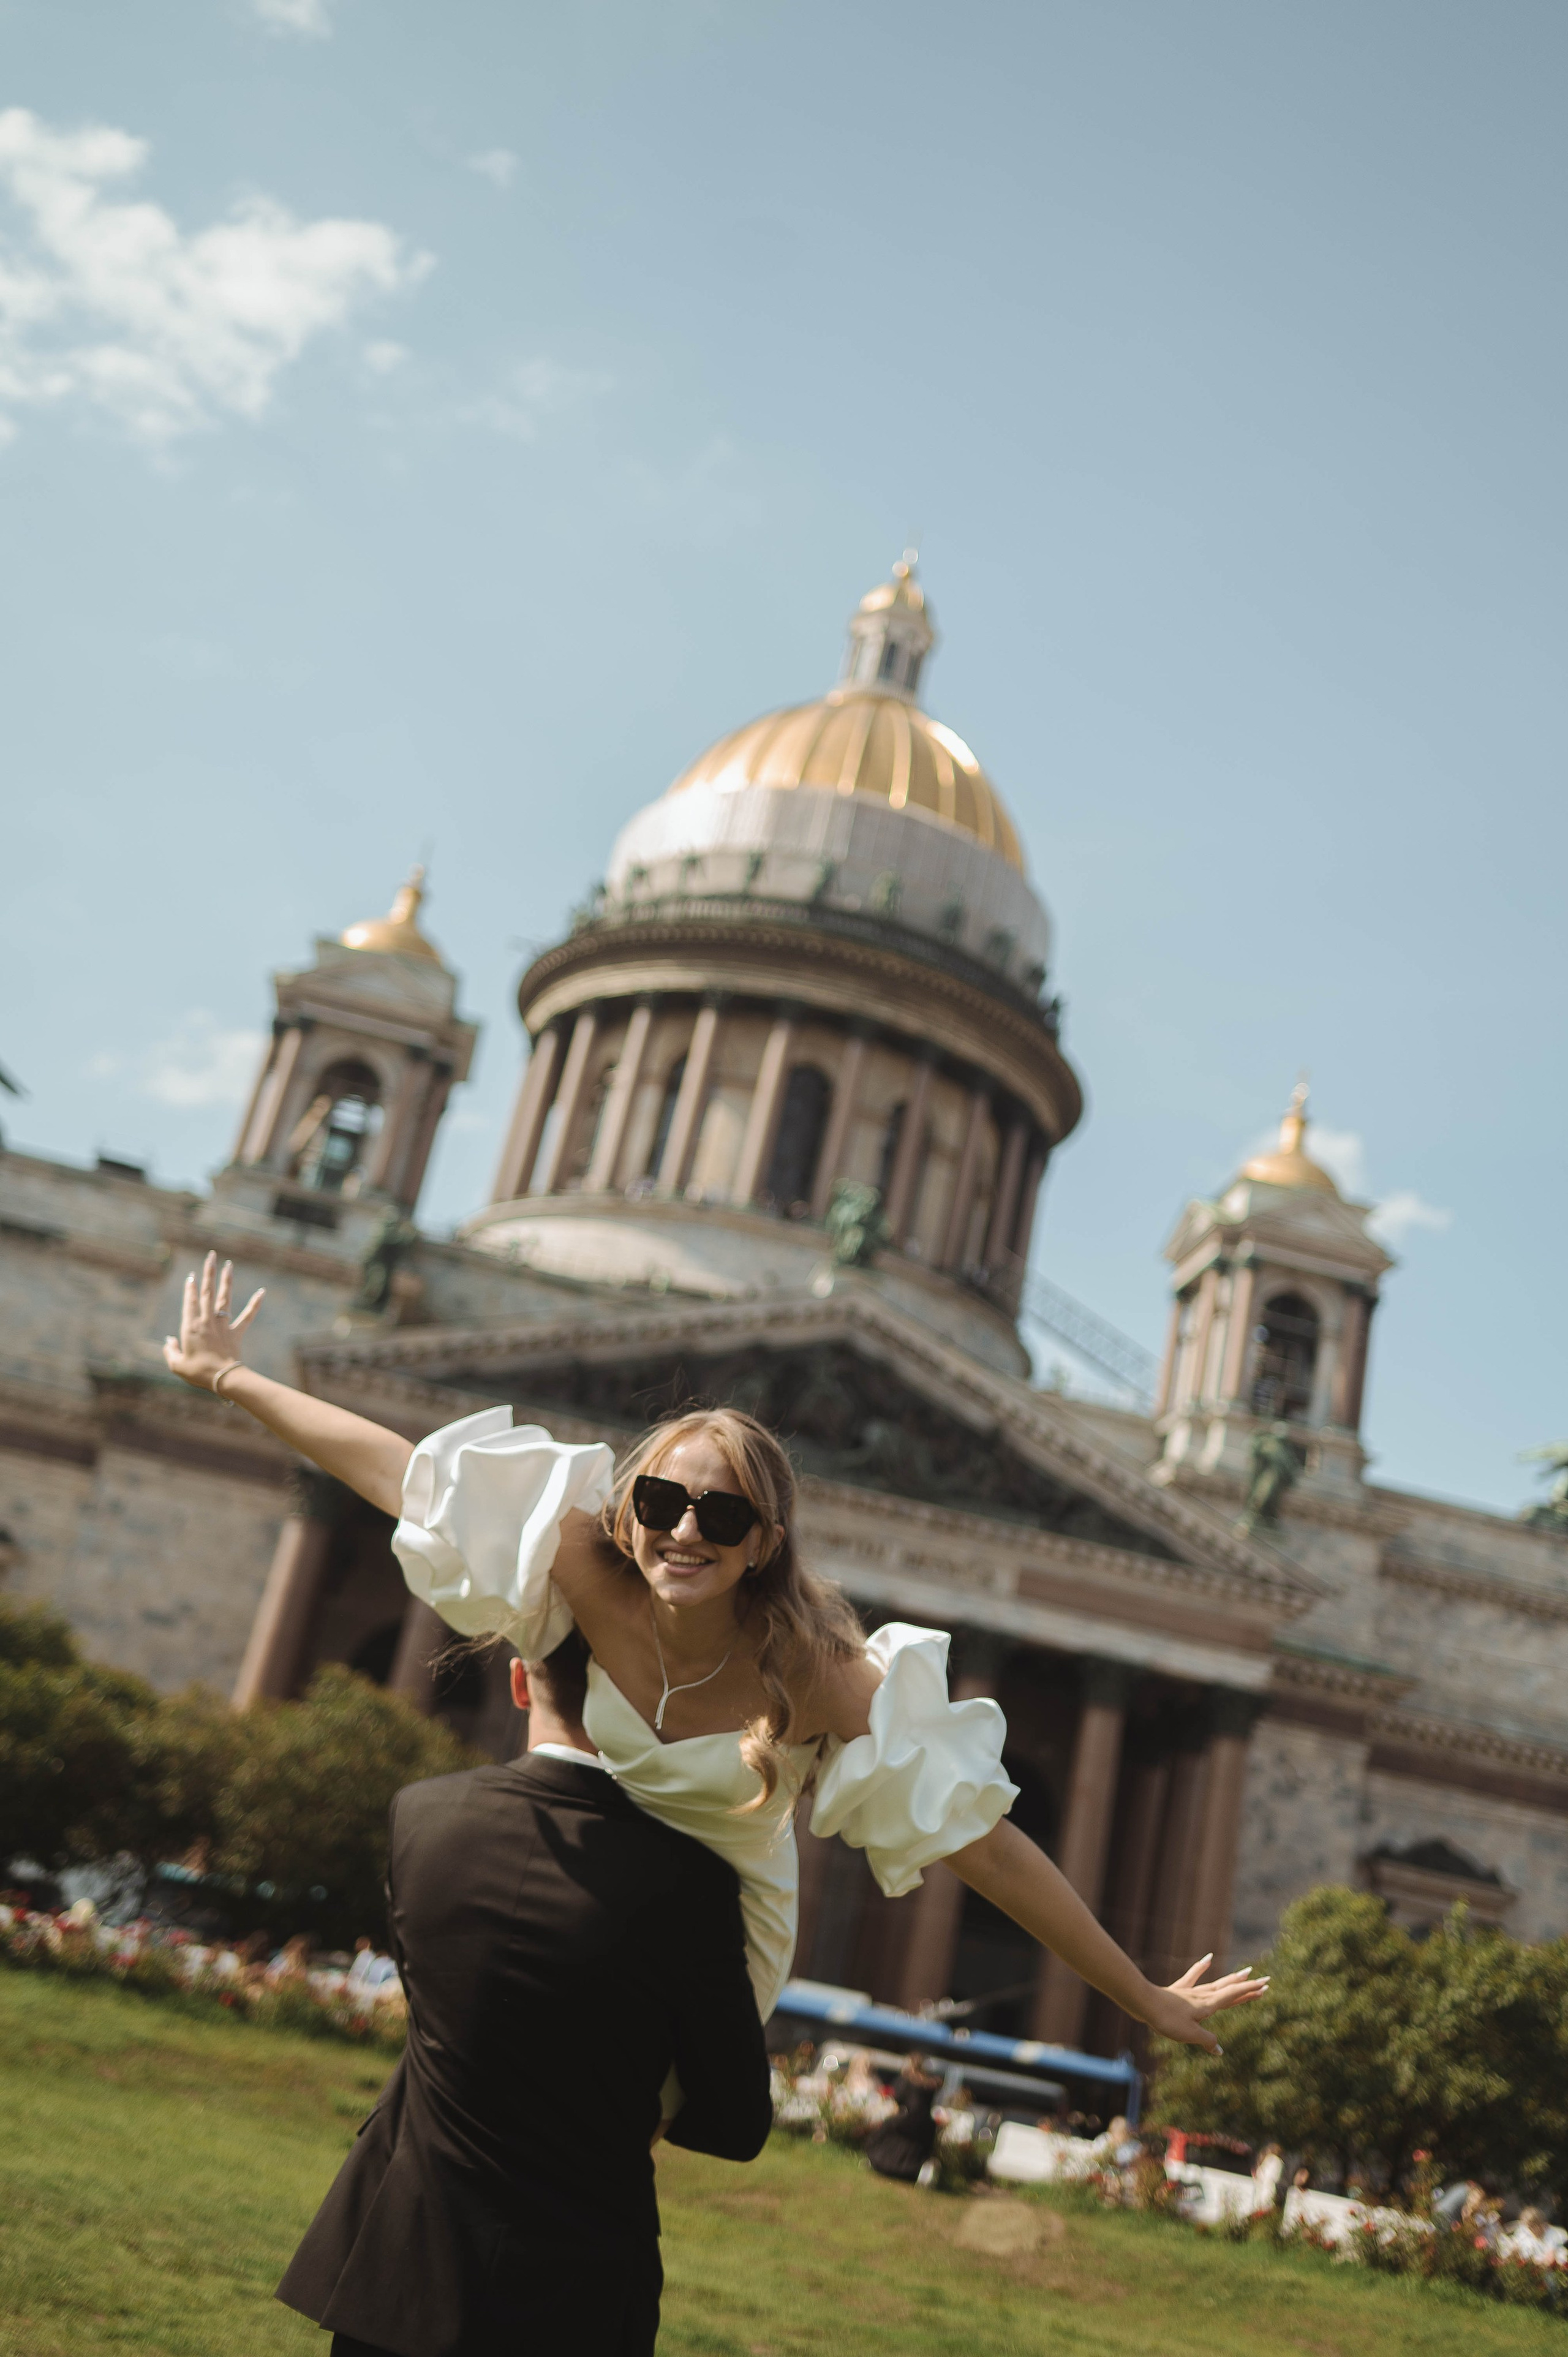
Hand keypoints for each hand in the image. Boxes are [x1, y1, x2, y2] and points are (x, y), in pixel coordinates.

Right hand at [163, 1253, 264, 1392]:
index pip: (190, 1301)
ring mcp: (223, 1325)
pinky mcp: (236, 1332)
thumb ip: (170, 1351)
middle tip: (211, 1256)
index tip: (192, 1276)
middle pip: (207, 1292)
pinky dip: (255, 1304)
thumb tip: (169, 1341)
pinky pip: (248, 1316)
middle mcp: (207, 1321)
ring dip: (227, 1281)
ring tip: (229, 1265)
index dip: (191, 1288)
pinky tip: (262, 1292)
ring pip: (225, 1298)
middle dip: (209, 1273)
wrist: (223, 1377)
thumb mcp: (177, 1364)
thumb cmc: (198, 1372)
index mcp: (191, 1326)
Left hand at [1139, 1954, 1268, 2055]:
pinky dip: (1202, 1967)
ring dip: (1232, 1979)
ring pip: (1216, 1983)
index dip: (1250, 1992)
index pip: (1233, 1996)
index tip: (1267, 1985)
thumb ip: (1207, 2041)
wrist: (1143, 2003)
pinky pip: (1193, 1977)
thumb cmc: (1167, 2020)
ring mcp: (1190, 1992)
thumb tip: (1220, 2051)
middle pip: (1229, 1989)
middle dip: (1247, 1986)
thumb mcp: (1190, 2035)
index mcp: (1208, 2006)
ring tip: (1246, 1971)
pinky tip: (1209, 1958)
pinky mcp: (1178, 1991)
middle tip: (1264, 1979)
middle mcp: (1202, 1996)